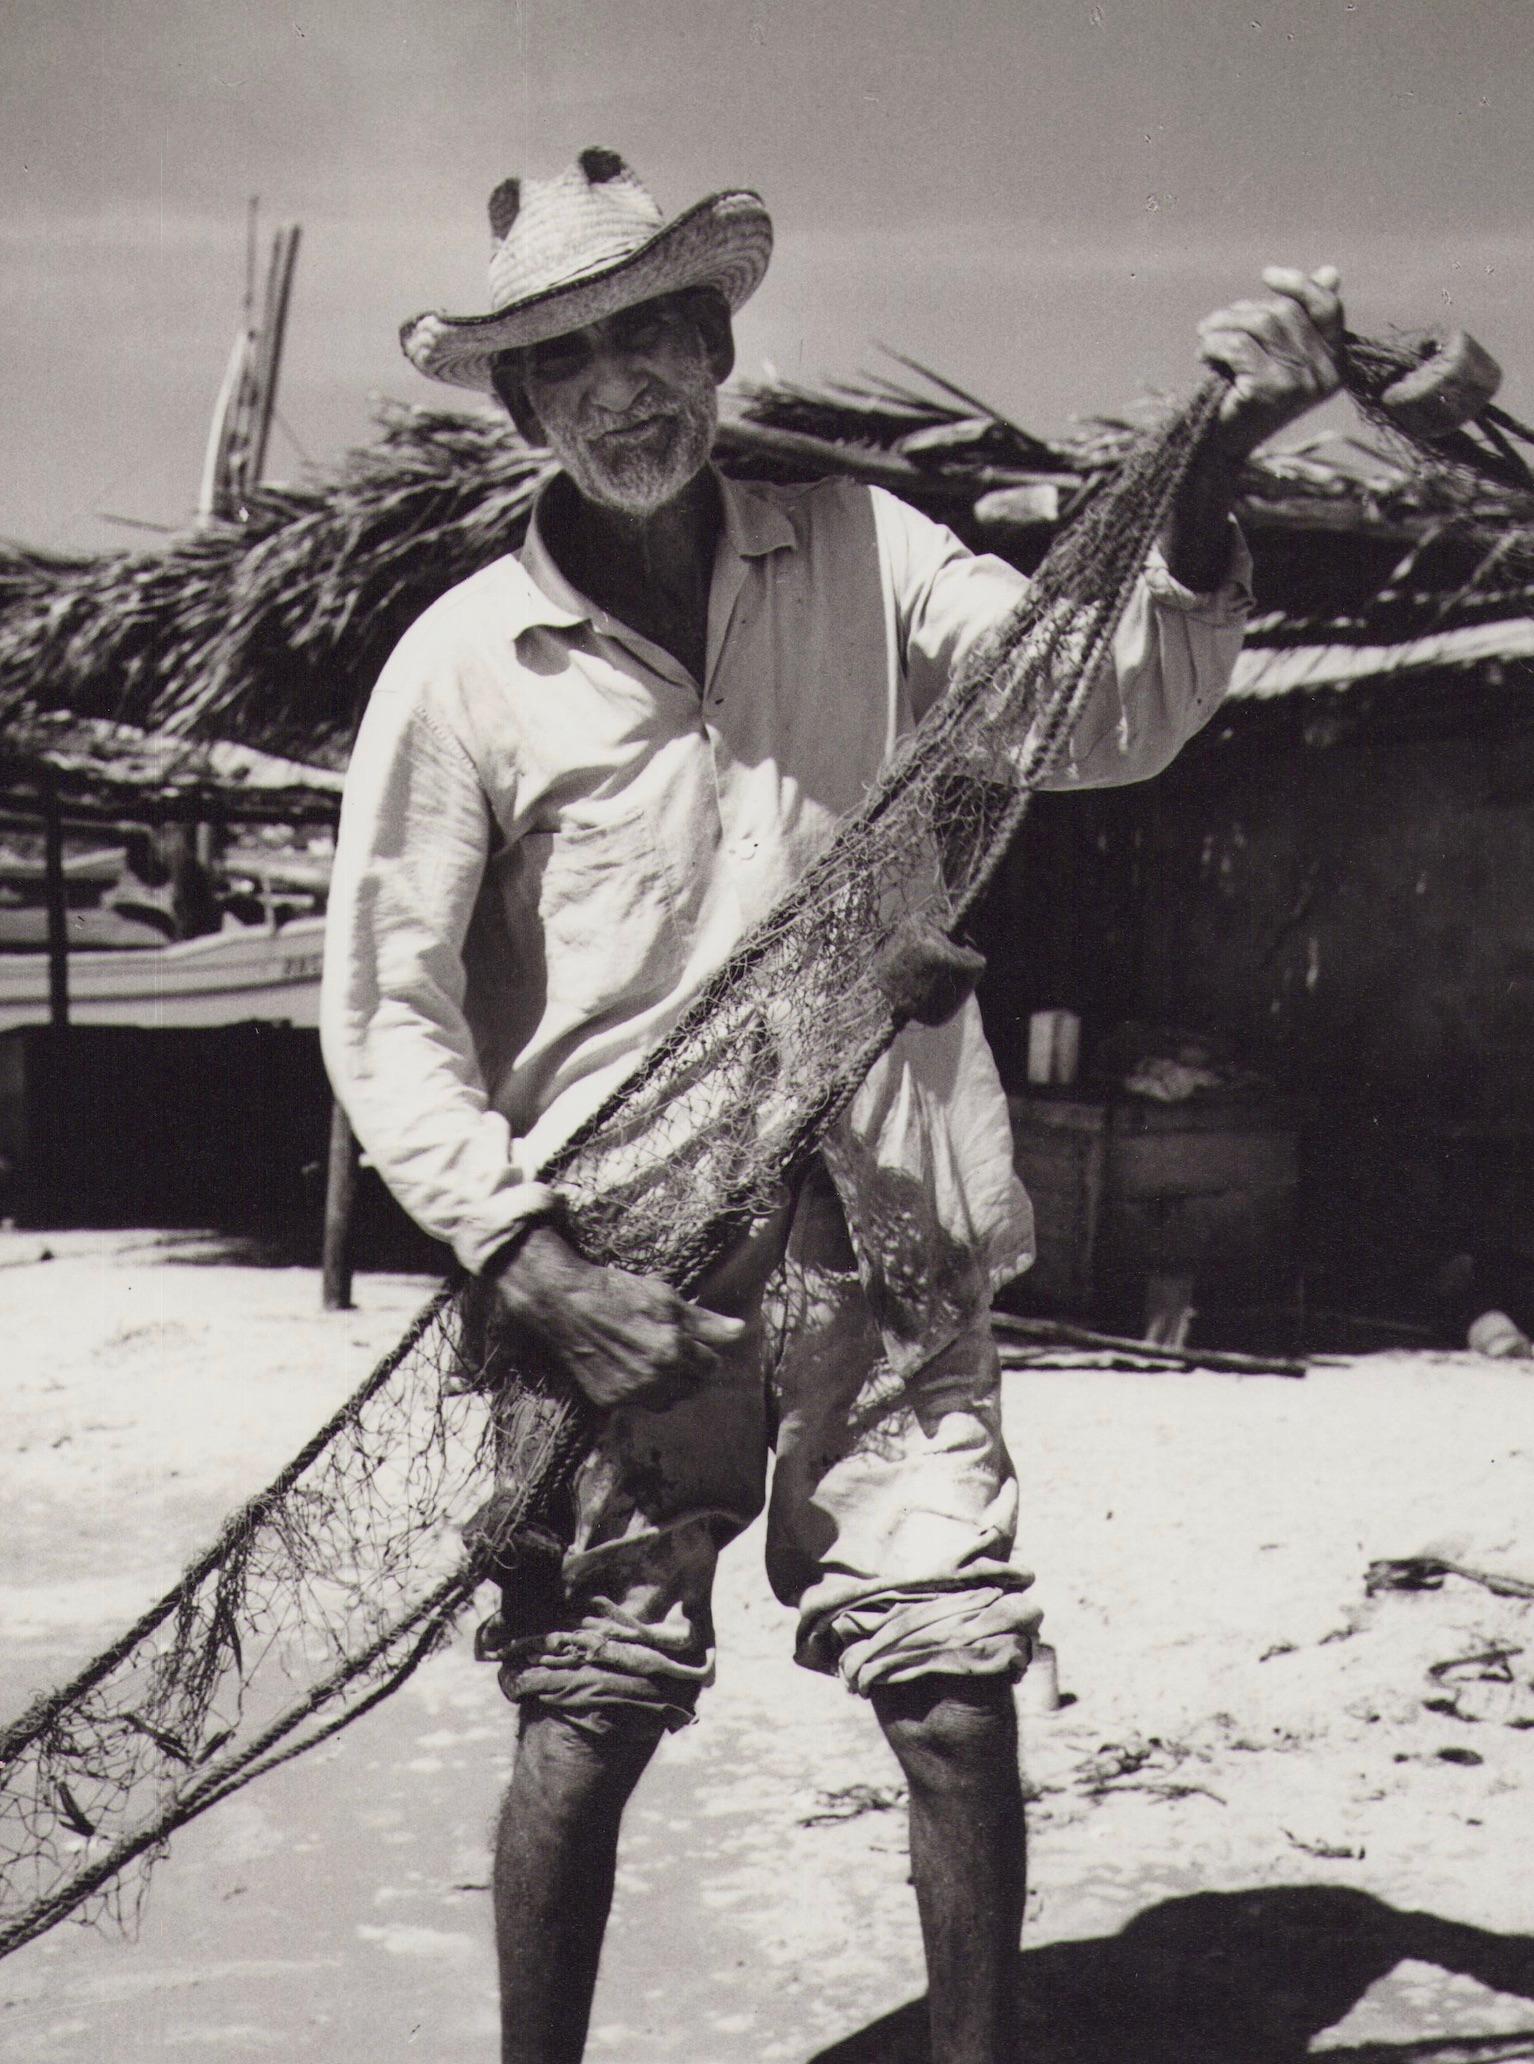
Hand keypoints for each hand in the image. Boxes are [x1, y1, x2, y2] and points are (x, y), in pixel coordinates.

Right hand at [490, 1223, 746, 1410]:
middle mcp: (654, 1378)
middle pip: (693, 1387)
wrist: (567, 1305)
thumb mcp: (666, 1299)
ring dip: (670, 1385)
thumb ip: (705, 1322)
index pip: (711, 1366)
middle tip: (676, 1352)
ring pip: (669, 1401)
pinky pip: (640, 1404)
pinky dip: (643, 1391)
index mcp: (673, 1351)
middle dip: (691, 1371)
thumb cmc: (618, 1294)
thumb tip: (741, 1331)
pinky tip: (632, 1368)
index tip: (694, 1343)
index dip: (705, 1353)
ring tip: (656, 1362)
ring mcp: (631, 1393)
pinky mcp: (610, 1402)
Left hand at [1197, 264, 1343, 459]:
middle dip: (1243, 312)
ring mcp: (1300, 383)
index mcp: (1336, 365)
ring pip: (1261, 323)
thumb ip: (1304, 319)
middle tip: (1213, 325)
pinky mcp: (1270, 389)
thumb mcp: (1282, 356)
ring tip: (1205, 337)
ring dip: (1223, 324)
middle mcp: (1325, 375)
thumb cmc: (1248, 398)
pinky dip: (1214, 344)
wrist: (1221, 449)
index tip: (1266, 276)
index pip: (1327, 308)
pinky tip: (1203, 355)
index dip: (1299, 285)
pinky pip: (1239, 345)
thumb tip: (1330, 273)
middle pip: (1286, 313)